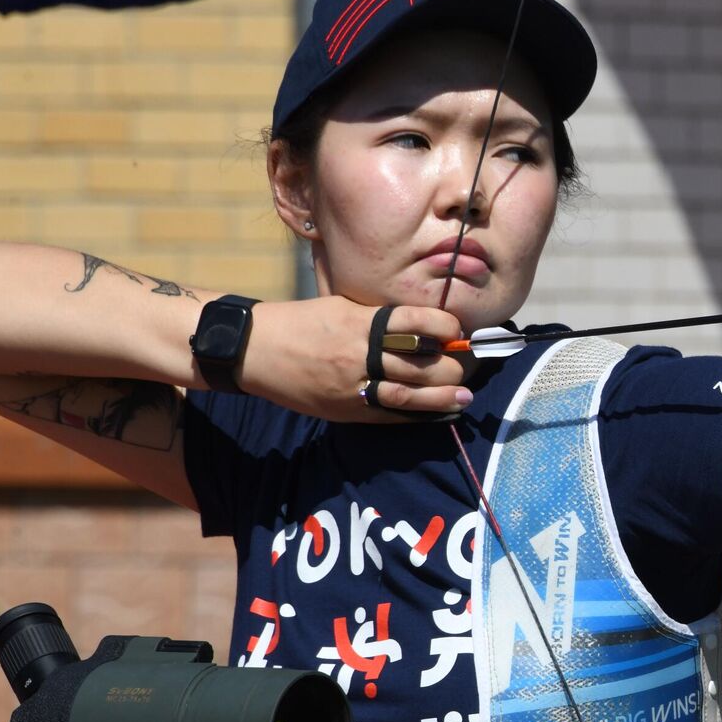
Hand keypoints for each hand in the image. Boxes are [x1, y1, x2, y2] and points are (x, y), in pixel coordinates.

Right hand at [236, 297, 474, 421]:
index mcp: (361, 321)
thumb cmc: (302, 321)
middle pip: (419, 363)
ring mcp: (350, 385)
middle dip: (450, 367)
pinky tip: (435, 414)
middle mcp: (359, 353)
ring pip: (408, 394)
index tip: (458, 331)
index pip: (417, 322)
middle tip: (467, 367)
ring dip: (441, 397)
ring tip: (463, 397)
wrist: (254, 349)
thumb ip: (379, 317)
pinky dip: (414, 415)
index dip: (445, 326)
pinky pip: (387, 415)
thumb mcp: (341, 306)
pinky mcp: (343, 409)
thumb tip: (423, 325)